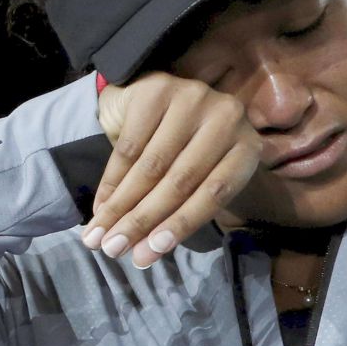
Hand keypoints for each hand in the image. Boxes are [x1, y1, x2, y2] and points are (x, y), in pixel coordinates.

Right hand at [84, 72, 261, 267]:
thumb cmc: (185, 147)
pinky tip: (100, 206)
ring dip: (121, 207)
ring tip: (100, 236)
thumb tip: (142, 254)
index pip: (214, 193)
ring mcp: (192, 99)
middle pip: (180, 181)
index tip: (147, 254)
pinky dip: (110, 182)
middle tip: (114, 250)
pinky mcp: (156, 91)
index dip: (180, 225)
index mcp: (247, 145)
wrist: (159, 97)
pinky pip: (128, 147)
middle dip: (143, 221)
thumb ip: (181, 208)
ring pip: (150, 166)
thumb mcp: (197, 176)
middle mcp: (226, 117)